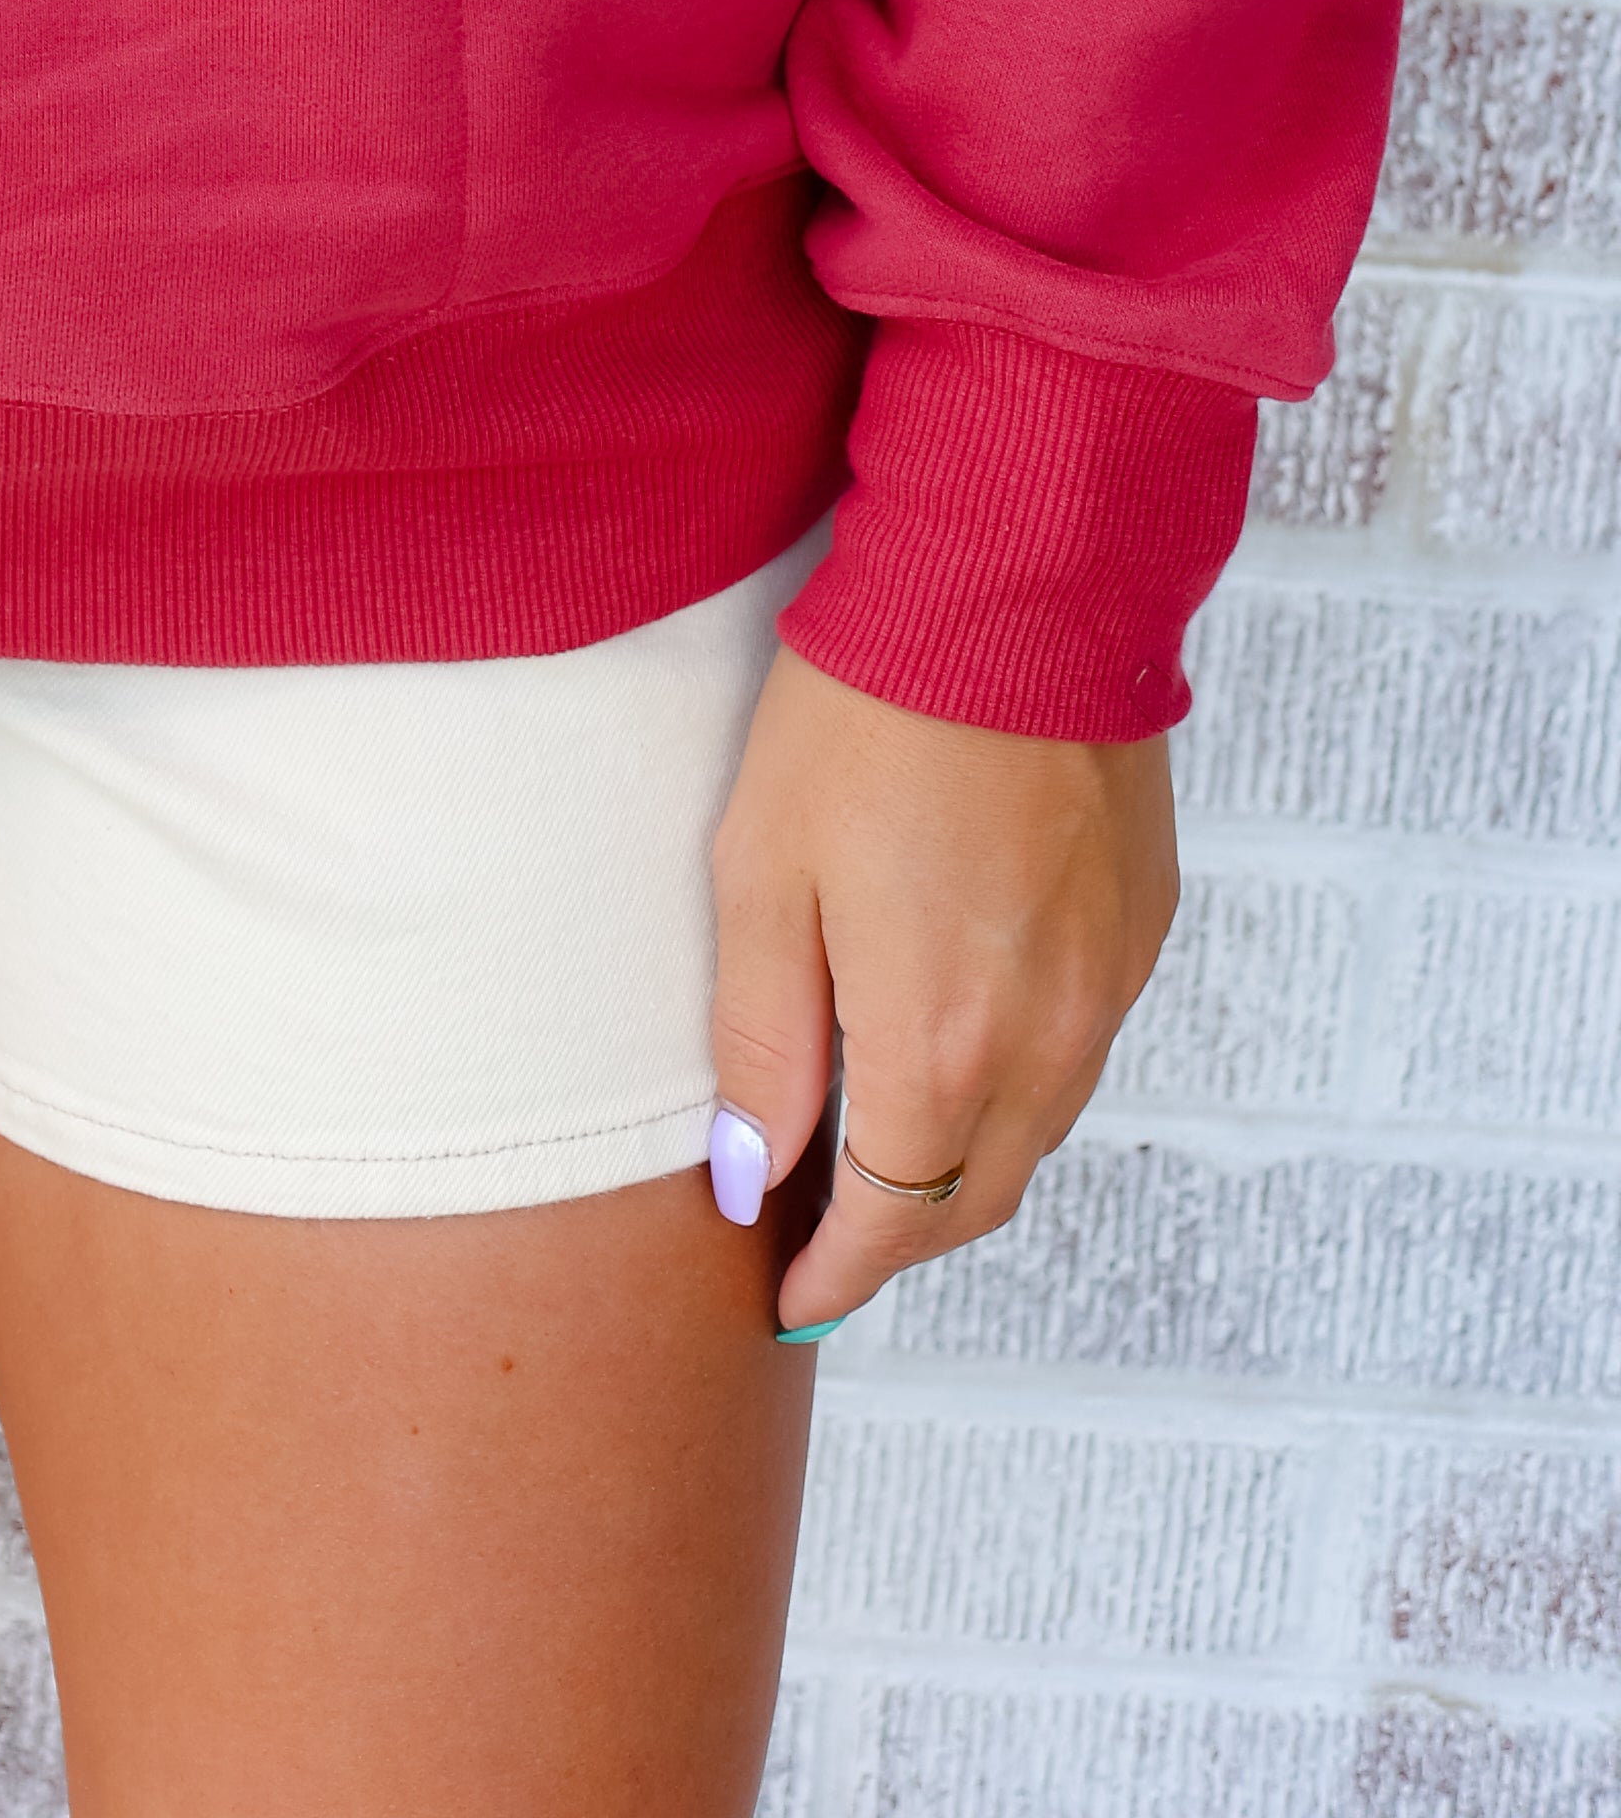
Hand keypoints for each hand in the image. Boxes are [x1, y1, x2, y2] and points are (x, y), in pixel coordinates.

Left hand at [704, 642, 1176, 1337]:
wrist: (1014, 592)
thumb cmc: (865, 719)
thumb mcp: (764, 873)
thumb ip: (761, 1042)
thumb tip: (752, 1177)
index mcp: (941, 1046)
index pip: (891, 1224)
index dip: (834, 1275)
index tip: (787, 1301)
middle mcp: (1046, 1043)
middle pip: (974, 1200)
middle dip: (899, 1239)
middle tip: (825, 1240)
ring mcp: (1108, 987)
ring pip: (1036, 1133)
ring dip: (962, 1166)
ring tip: (882, 1154)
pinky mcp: (1141, 927)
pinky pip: (1078, 1050)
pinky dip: (1018, 1082)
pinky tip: (961, 1043)